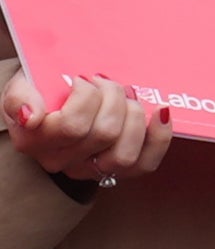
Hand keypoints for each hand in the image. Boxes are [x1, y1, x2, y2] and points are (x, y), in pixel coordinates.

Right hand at [3, 64, 161, 193]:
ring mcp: (89, 169)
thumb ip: (20, 98)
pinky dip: (159, 138)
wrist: (51, 101)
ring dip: (135, 117)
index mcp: (35, 141)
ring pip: (125, 154)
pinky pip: (145, 164)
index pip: (73, 125)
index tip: (84, 78)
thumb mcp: (20, 86)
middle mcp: (61, 161)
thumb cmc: (40, 90)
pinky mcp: (117, 170)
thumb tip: (31, 116)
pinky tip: (160, 113)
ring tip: (126, 97)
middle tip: (106, 82)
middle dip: (114, 98)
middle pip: (105, 134)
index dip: (87, 96)